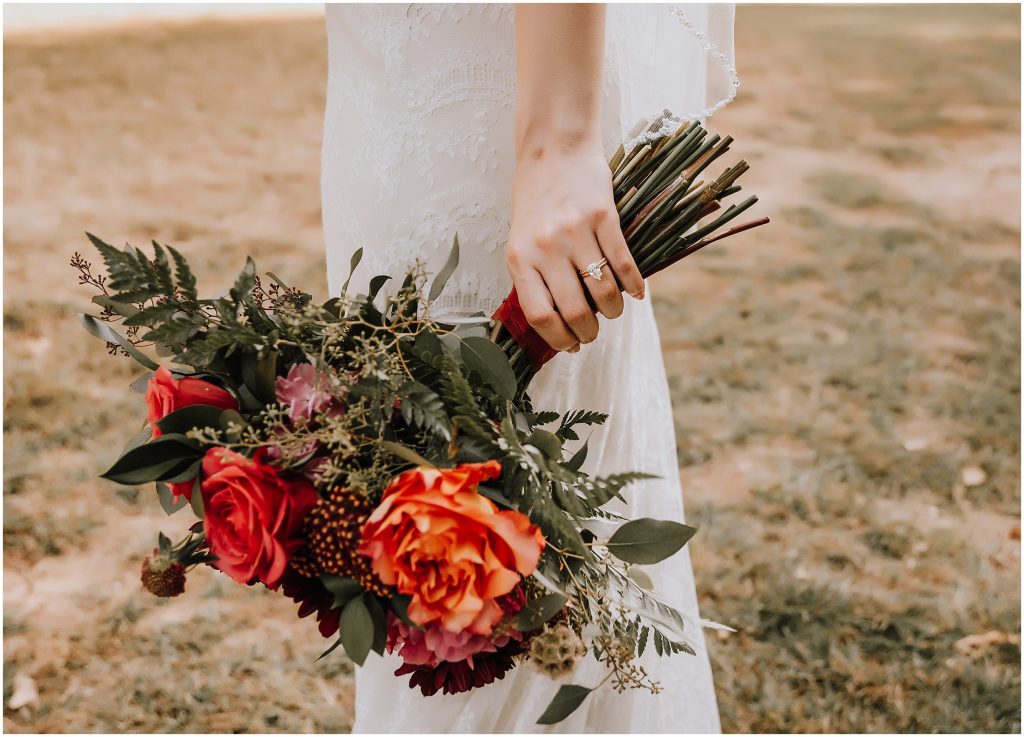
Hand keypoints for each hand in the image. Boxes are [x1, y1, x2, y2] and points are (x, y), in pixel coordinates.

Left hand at [505, 137, 644, 352]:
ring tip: (611, 311)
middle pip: (575, 311)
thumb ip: (534, 277)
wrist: (553, 149)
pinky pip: (624, 264)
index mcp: (520, 258)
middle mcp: (545, 248)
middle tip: (593, 334)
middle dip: (588, 333)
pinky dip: (634, 285)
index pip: (539, 315)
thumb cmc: (536, 201)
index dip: (558, 339)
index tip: (570, 345)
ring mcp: (575, 232)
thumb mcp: (522, 241)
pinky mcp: (603, 216)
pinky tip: (636, 292)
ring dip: (612, 312)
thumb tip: (557, 324)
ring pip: (603, 293)